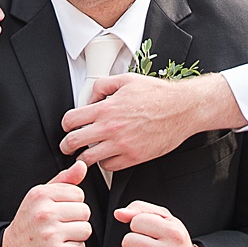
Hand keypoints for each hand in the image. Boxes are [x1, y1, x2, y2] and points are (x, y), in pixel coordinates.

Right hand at [0, 159, 92, 246]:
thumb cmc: (28, 223)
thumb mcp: (40, 197)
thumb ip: (63, 180)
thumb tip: (81, 165)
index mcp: (40, 194)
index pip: (78, 193)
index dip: (71, 203)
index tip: (57, 210)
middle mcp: (44, 212)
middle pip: (85, 211)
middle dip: (75, 219)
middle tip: (58, 225)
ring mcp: (50, 234)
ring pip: (86, 229)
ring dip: (75, 235)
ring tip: (58, 236)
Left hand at [61, 72, 241, 172]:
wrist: (182, 109)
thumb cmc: (158, 95)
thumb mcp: (126, 80)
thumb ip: (103, 86)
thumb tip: (90, 98)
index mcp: (106, 109)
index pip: (70, 121)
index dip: (66, 125)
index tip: (68, 127)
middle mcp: (111, 128)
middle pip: (73, 142)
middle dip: (67, 145)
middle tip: (68, 146)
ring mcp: (121, 145)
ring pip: (88, 159)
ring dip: (83, 157)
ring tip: (85, 155)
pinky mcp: (134, 157)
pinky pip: (109, 167)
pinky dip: (104, 163)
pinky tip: (107, 156)